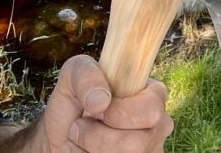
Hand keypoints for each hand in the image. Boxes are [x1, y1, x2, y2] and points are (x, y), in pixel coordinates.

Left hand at [37, 55, 173, 152]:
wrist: (62, 137)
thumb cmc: (73, 104)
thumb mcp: (73, 77)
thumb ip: (86, 76)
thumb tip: (102, 101)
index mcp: (153, 96)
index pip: (152, 110)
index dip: (120, 112)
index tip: (98, 109)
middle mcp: (158, 127)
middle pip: (137, 143)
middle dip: (99, 137)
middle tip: (82, 126)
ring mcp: (150, 151)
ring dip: (92, 150)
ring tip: (82, 139)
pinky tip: (86, 152)